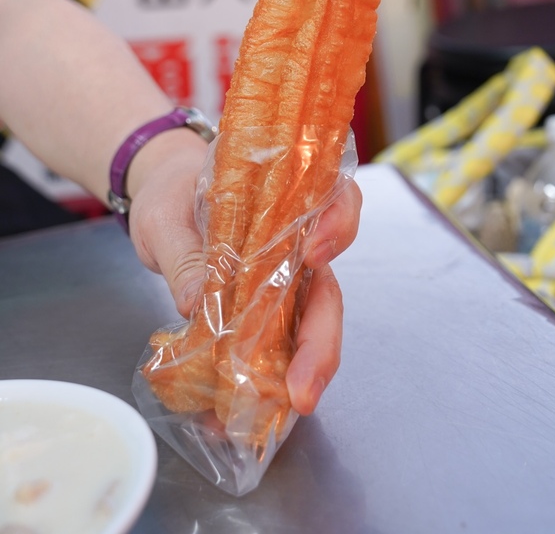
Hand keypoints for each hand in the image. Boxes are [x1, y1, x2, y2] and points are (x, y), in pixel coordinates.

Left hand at [128, 137, 361, 414]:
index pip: (335, 200)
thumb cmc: (171, 192)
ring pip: (309, 327)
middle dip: (322, 342)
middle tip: (303, 388)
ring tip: (273, 414)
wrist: (162, 201)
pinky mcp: (262, 314)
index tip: (315, 253)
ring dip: (299, 373)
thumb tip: (195, 301)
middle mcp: (297, 243)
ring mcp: (283, 283)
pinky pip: (274, 349)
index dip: (338, 225)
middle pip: (329, 287)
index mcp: (285, 197)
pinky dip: (258, 384)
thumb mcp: (164, 215)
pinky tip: (229, 415)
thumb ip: (182, 252)